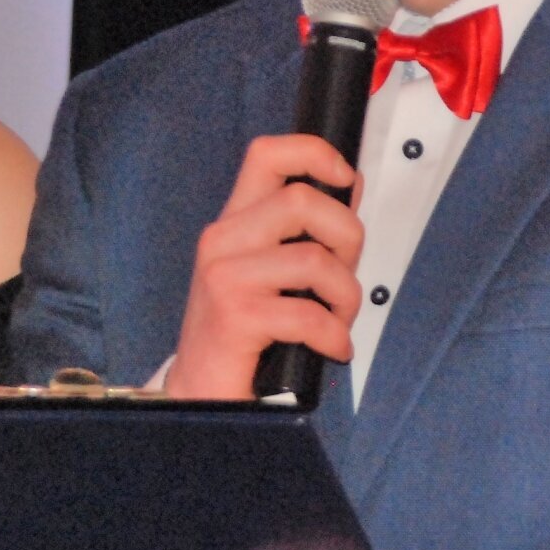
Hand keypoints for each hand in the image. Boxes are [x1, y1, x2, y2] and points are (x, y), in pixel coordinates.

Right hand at [165, 134, 364, 398]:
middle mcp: (223, 241)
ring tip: (337, 322)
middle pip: (302, 200)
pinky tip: (332, 349)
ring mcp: (225, 277)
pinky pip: (310, 315)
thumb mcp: (272, 274)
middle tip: (342, 279)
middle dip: (347, 238)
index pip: (267, 155)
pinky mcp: (235, 316)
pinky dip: (335, 336)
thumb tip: (348, 188)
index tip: (344, 177)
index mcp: (234, 224)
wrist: (202, 396)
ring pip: (315, 259)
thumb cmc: (242, 338)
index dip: (314, 152)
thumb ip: (304, 233)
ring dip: (345, 297)